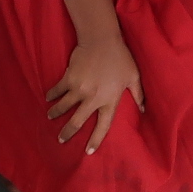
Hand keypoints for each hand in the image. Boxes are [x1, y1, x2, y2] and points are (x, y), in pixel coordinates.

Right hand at [46, 34, 144, 150]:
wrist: (101, 39)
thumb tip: (144, 109)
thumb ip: (138, 94)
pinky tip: (48, 98)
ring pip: (63, 108)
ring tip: (51, 117)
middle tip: (61, 140)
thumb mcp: (133, 76)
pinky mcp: (68, 78)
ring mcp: (79, 89)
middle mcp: (92, 98)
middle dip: (67, 133)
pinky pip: (57, 91)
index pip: (103, 126)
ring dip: (56, 114)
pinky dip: (51, 95)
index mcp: (109, 100)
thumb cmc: (120, 57)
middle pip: (77, 122)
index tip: (88, 152)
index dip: (95, 140)